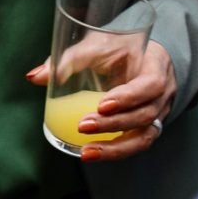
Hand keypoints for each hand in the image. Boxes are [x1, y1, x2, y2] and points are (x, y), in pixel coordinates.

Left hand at [26, 41, 176, 162]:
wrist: (145, 58)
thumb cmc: (121, 48)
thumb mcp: (100, 44)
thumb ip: (70, 59)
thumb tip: (35, 77)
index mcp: (156, 68)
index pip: (150, 85)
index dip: (129, 97)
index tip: (102, 104)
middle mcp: (162, 96)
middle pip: (145, 115)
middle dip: (114, 124)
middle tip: (84, 125)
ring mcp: (158, 115)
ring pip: (144, 137)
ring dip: (115, 147)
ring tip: (86, 153)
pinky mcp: (146, 128)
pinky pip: (136, 144)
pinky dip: (115, 152)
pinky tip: (91, 154)